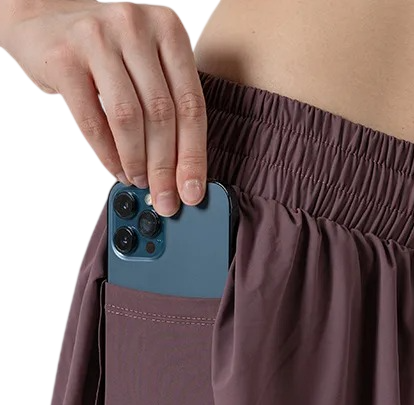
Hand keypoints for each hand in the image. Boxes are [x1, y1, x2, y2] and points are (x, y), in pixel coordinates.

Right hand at [1, 0, 205, 215]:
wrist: (43, 20)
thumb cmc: (106, 51)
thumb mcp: (146, 63)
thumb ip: (168, 104)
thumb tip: (184, 173)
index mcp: (169, 30)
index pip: (191, 104)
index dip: (194, 155)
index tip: (193, 190)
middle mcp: (136, 27)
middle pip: (163, 114)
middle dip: (166, 167)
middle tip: (166, 198)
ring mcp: (98, 38)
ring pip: (129, 118)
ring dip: (137, 161)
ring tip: (139, 181)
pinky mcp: (64, 58)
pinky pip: (93, 120)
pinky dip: (108, 154)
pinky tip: (117, 169)